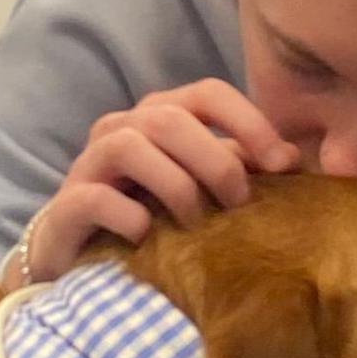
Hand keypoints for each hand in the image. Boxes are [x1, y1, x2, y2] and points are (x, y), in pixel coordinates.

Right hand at [18, 79, 299, 285]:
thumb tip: (292, 160)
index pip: (207, 93)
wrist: (82, 264)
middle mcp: (120, 129)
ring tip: (195, 223)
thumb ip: (238, 169)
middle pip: (170, 118)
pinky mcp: (64, 207)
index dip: (248, 120)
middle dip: (214, 160)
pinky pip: (94, 198)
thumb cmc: (152, 222)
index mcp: (158, 117)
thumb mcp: (202, 191)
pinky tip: (146, 236)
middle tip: (237, 204)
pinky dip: (127, 216)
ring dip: (174, 185)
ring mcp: (89, 166)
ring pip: (129, 146)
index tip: (282, 164)